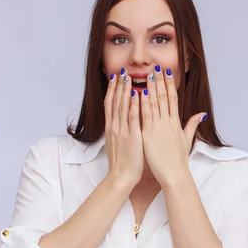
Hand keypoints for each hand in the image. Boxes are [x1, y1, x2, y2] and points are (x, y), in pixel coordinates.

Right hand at [104, 69, 143, 188]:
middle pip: (114, 101)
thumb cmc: (122, 162)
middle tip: (121, 70)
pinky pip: (132, 118)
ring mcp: (122, 131)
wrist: (121, 176)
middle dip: (118, 85)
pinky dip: (134, 105)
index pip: (110, 104)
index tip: (115, 77)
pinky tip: (136, 94)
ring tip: (128, 76)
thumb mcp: (117, 143)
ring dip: (125, 90)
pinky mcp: (131, 136)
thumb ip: (119, 130)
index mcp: (111, 128)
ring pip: (122, 106)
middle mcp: (114, 126)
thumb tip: (121, 122)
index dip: (112, 89)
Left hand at [140, 66, 206, 187]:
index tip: (167, 73)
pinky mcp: (149, 134)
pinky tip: (140, 92)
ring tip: (148, 74)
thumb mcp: (187, 140)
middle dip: (160, 81)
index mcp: (176, 123)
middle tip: (156, 66)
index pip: (173, 99)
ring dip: (151, 87)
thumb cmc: (178, 160)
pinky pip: (145, 115)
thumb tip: (202, 114)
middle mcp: (168, 122)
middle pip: (164, 97)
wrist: (174, 174)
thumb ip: (192, 125)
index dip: (170, 85)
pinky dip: (143, 103)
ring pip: (155, 103)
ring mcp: (158, 127)